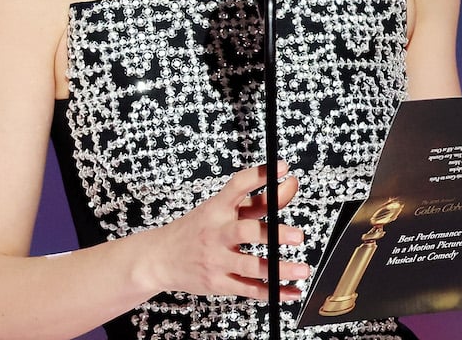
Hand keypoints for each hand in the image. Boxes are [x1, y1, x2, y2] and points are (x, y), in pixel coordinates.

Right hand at [151, 160, 308, 300]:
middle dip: (273, 234)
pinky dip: (273, 292)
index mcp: (217, 208)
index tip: (282, 168)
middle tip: (298, 236)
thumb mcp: (221, 210)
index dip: (260, 175)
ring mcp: (216, 260)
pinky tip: (291, 291)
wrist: (159, 258)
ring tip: (302, 269)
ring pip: (250, 266)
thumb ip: (259, 200)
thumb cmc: (197, 230)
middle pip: (245, 231)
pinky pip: (249, 289)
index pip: (237, 186)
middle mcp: (216, 233)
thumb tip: (290, 183)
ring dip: (279, 269)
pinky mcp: (219, 283)